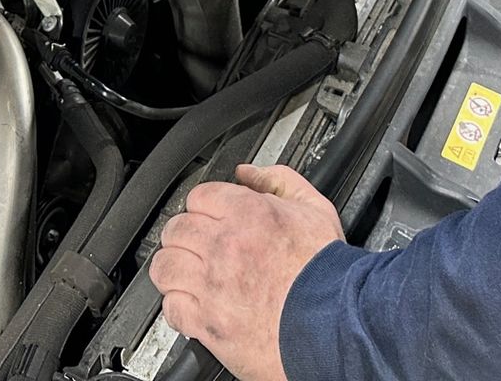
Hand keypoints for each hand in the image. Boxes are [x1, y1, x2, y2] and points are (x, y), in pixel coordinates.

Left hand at [149, 163, 344, 380]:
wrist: (335, 326)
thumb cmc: (327, 272)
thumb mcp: (314, 210)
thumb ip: (278, 181)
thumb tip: (248, 173)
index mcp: (247, 213)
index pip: (199, 196)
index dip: (205, 206)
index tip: (210, 216)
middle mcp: (223, 246)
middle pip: (176, 229)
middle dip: (185, 235)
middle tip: (197, 245)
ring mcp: (211, 286)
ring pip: (165, 266)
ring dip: (174, 267)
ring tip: (187, 272)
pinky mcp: (207, 322)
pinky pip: (171, 307)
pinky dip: (177, 306)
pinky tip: (192, 303)